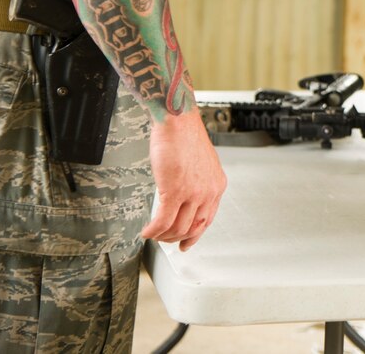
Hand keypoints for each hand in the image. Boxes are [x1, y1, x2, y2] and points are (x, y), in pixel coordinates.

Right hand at [142, 110, 226, 250]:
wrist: (178, 121)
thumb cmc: (186, 136)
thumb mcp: (202, 163)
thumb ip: (198, 182)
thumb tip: (186, 197)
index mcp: (217, 185)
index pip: (208, 219)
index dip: (196, 235)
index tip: (187, 243)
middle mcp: (208, 191)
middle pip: (193, 227)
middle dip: (176, 238)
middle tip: (165, 240)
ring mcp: (192, 193)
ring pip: (177, 228)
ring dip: (163, 235)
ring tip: (154, 235)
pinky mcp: (174, 191)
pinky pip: (162, 221)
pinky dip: (153, 230)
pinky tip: (147, 232)